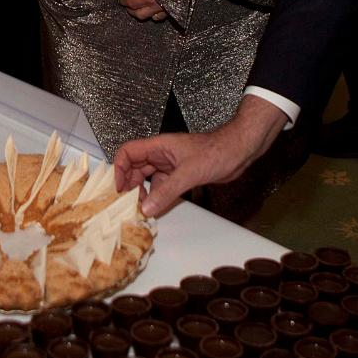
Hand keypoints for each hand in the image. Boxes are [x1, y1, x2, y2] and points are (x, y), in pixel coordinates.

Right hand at [114, 96, 288, 216]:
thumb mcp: (189, 172)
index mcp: (158, 146)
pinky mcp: (181, 175)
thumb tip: (146, 208)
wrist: (239, 150)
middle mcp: (161, 155)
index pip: (128, 153)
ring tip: (140, 210)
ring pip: (148, 180)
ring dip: (143, 194)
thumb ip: (166, 191)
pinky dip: (157, 198)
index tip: (118, 189)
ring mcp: (171, 166)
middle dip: (129, 186)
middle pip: (135, 168)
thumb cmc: (216, 151)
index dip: (119, 169)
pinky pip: (162, 187)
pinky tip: (156, 209)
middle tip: (127, 205)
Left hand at [120, 0, 204, 21]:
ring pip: (151, 17)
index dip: (124, 2)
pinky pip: (163, 16)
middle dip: (131, 10)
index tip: (121, 0)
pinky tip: (153, 9)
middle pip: (139, 14)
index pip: (132, 3)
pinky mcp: (176, 9)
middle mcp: (157, 6)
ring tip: (139, 6)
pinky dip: (155, 14)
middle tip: (127, 5)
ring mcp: (167, 9)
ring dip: (143, 13)